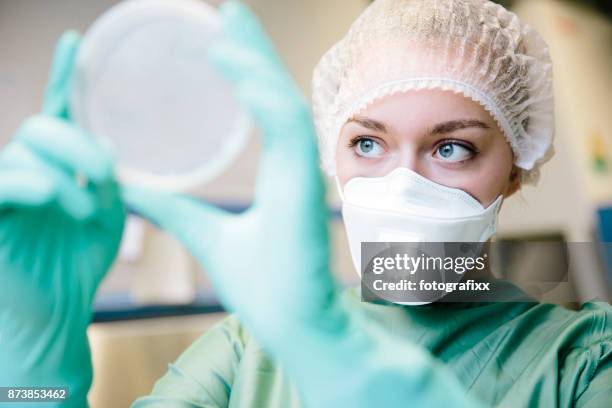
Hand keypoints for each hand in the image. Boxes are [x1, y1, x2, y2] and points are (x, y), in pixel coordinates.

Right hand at [0, 32, 124, 405]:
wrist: (59, 309)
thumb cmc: (82, 262)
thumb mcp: (109, 215)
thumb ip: (107, 179)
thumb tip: (105, 143)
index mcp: (56, 164)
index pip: (58, 112)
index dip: (64, 74)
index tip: (76, 39)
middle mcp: (26, 168)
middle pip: (41, 126)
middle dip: (78, 145)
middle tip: (108, 174)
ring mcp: (4, 189)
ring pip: (25, 153)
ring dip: (64, 179)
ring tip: (89, 211)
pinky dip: (26, 184)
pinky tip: (44, 196)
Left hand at [125, 2, 480, 406]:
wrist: (292, 325)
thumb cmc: (265, 287)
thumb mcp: (206, 236)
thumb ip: (173, 210)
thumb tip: (129, 191)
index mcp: (278, 176)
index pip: (264, 109)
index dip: (247, 70)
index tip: (224, 40)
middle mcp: (292, 166)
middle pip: (274, 94)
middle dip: (252, 51)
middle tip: (229, 12)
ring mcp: (300, 174)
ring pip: (281, 102)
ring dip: (253, 62)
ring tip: (225, 29)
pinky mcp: (303, 186)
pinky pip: (284, 126)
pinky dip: (260, 92)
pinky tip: (232, 64)